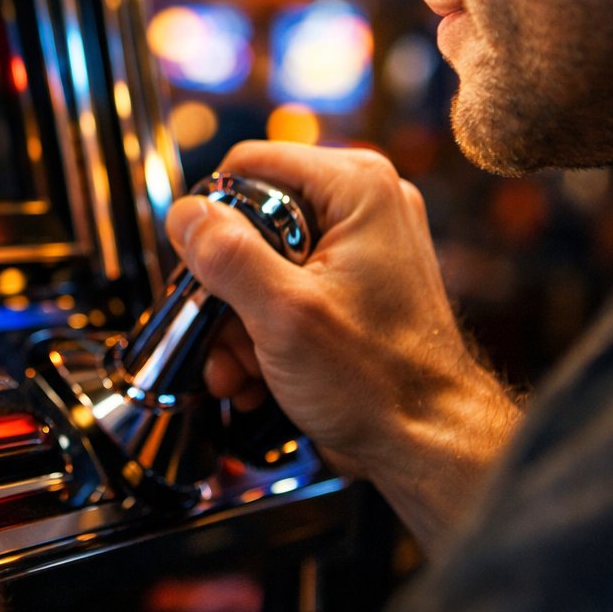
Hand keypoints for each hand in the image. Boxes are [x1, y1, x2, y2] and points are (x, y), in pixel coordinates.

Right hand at [166, 142, 520, 549]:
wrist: (427, 445)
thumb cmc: (381, 385)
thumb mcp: (285, 314)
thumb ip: (228, 256)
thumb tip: (185, 215)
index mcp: (356, 188)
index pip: (247, 166)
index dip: (212, 219)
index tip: (202, 273)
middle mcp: (361, 206)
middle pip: (249, 221)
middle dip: (223, 290)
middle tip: (218, 337)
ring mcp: (359, 247)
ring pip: (259, 264)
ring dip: (234, 322)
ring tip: (237, 368)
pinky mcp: (350, 286)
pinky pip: (282, 291)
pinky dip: (260, 332)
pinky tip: (255, 375)